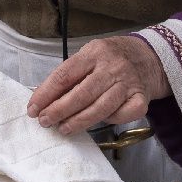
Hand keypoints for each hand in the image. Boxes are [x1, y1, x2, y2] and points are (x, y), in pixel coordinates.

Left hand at [26, 35, 169, 136]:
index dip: (46, 94)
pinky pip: (123, 114)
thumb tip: (42, 99)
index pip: (65, 75)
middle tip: (45, 122)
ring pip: (101, 108)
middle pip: (82, 93)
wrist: (148, 57)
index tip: (33, 108)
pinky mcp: (142, 98)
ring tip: (63, 128)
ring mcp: (129, 83)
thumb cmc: (110, 59)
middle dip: (59, 110)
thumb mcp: (89, 56)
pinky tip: (97, 122)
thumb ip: (70, 75)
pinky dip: (110, 120)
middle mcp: (112, 66)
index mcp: (94, 52)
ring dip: (79, 121)